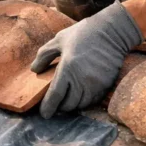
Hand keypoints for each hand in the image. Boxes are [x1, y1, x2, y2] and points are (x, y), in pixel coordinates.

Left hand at [30, 1, 142, 118]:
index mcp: (68, 68)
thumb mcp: (59, 40)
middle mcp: (82, 79)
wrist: (112, 31)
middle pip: (68, 104)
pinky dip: (85, 101)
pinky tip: (80, 94)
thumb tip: (34, 69)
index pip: (56, 95)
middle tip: (56, 104)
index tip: (44, 114)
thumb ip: (44, 55)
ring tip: (68, 100)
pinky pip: (93, 100)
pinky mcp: (106, 84)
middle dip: (60, 106)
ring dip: (73, 105)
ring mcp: (96, 83)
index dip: (48, 107)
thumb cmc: (83, 34)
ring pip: (81, 105)